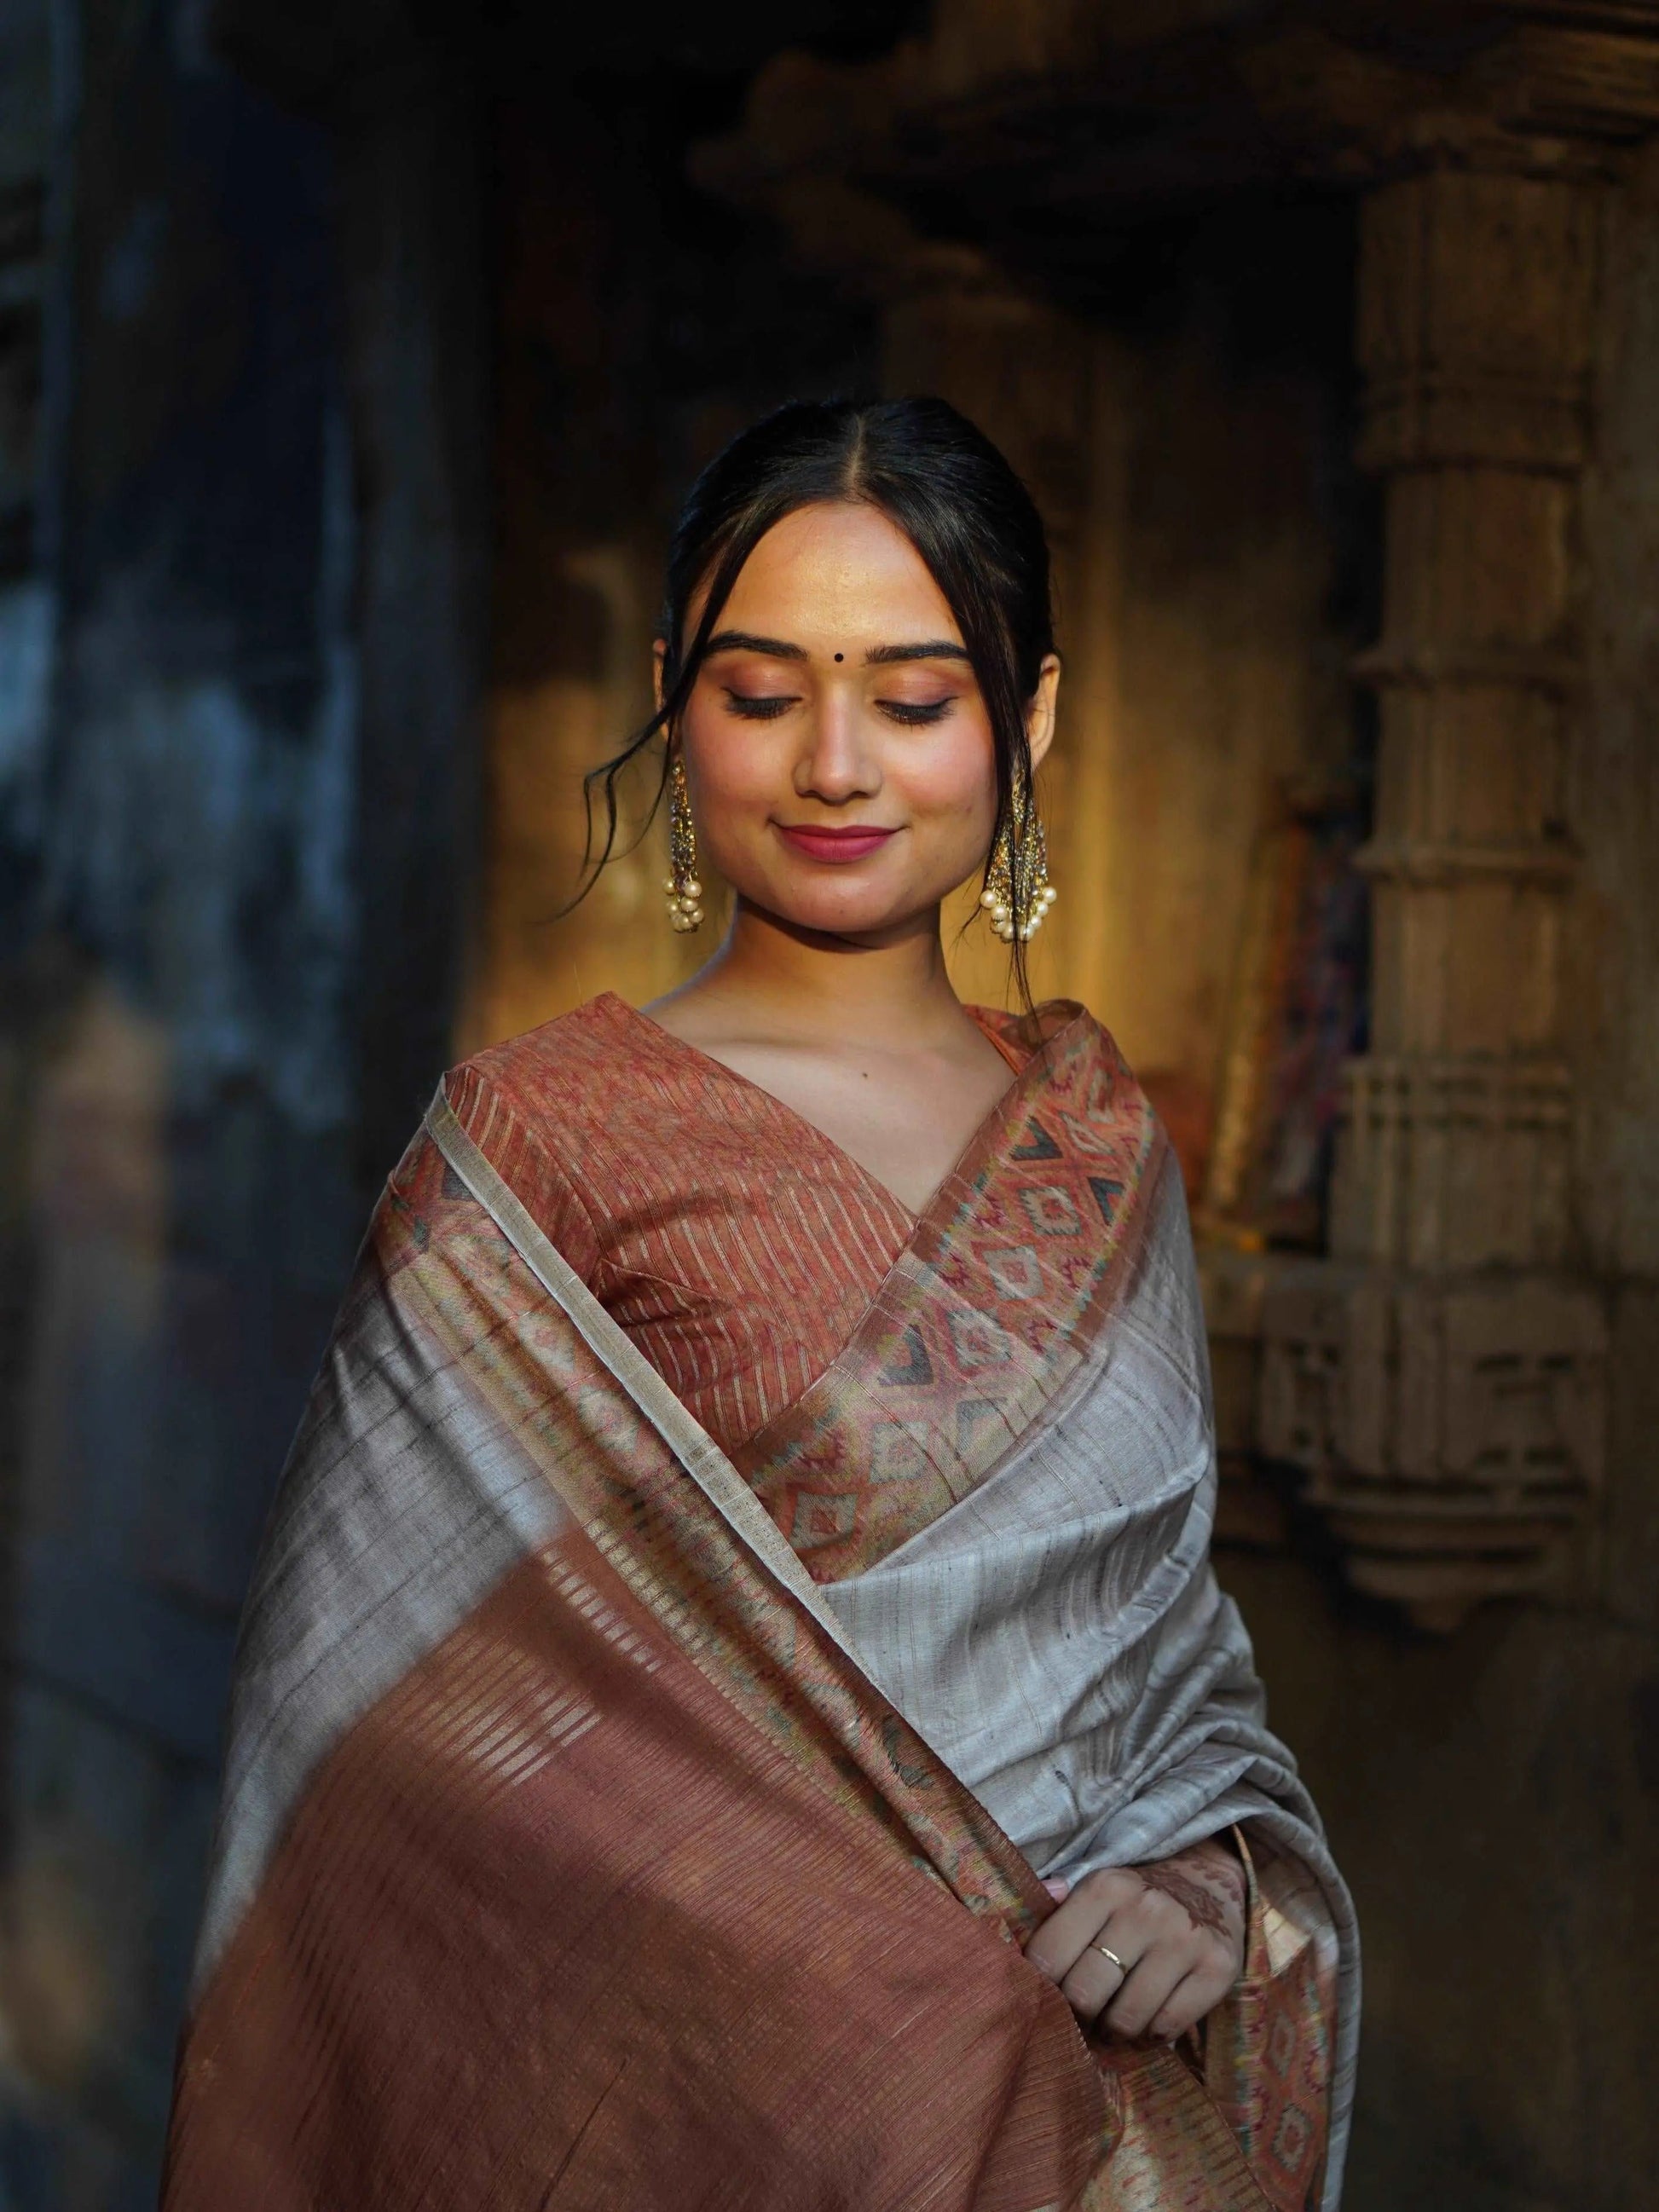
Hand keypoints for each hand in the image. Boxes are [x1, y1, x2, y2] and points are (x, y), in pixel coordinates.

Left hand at [1023, 1835, 1246, 2040]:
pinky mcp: (1218, 1968)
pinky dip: (1152, 2036)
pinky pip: (1167, 2028)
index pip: (1048, 1958)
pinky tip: (1149, 2021)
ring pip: (1126, 2019)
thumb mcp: (1096, 1891)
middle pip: (1084, 1994)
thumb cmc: (1136, 1898)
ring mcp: (1184, 1938)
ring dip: (1115, 2032)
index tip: (1050, 1996)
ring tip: (1115, 2021)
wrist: (1209, 1883)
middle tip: (1085, 2017)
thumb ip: (1055, 1915)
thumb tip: (1013, 1938)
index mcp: (1105, 1887)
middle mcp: (1145, 1908)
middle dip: (1080, 2016)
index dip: (1042, 1989)